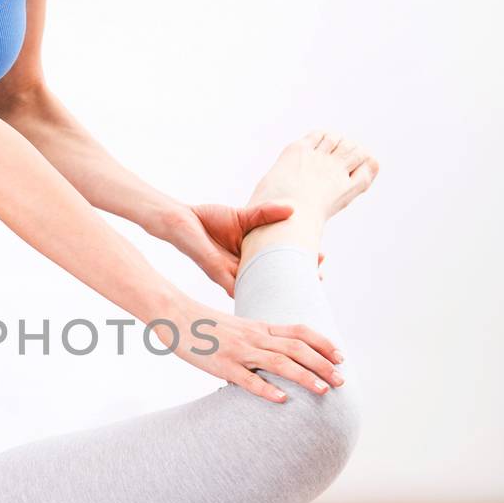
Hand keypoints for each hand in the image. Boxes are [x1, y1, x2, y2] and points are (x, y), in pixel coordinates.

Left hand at [161, 202, 324, 297]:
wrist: (180, 221)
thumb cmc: (208, 220)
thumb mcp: (245, 216)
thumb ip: (267, 214)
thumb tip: (292, 210)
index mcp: (250, 257)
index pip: (279, 263)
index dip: (300, 263)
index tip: (322, 258)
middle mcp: (242, 269)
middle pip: (273, 280)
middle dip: (296, 279)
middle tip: (319, 277)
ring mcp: (230, 273)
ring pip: (259, 286)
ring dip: (279, 287)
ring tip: (302, 287)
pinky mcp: (217, 271)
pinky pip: (236, 285)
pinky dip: (251, 289)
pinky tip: (267, 292)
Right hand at [161, 293, 344, 402]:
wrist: (174, 314)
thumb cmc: (204, 324)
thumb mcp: (236, 326)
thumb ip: (257, 337)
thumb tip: (274, 352)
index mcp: (259, 326)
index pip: (299, 331)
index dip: (323, 343)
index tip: (341, 356)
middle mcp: (254, 336)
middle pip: (297, 348)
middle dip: (323, 365)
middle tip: (342, 380)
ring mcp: (238, 351)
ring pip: (280, 362)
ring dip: (305, 377)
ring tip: (323, 391)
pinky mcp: (221, 364)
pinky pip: (248, 379)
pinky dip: (267, 390)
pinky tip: (283, 400)